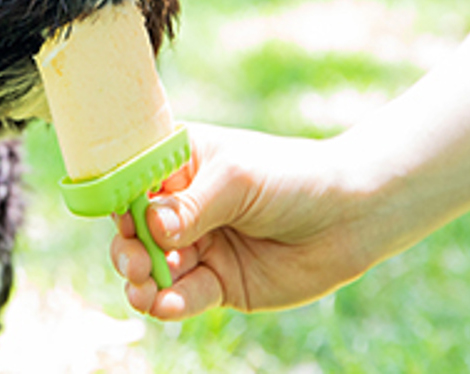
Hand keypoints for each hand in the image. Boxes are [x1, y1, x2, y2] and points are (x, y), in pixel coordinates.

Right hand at [111, 123, 370, 320]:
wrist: (351, 217)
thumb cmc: (292, 178)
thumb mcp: (238, 180)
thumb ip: (192, 206)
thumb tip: (150, 227)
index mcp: (179, 164)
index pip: (132, 179)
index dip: (118, 199)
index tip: (120, 217)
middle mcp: (181, 206)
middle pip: (135, 230)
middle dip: (127, 247)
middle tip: (134, 261)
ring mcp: (198, 246)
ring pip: (153, 267)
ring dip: (141, 280)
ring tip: (143, 289)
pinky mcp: (218, 283)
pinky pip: (184, 295)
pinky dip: (169, 302)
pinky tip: (164, 305)